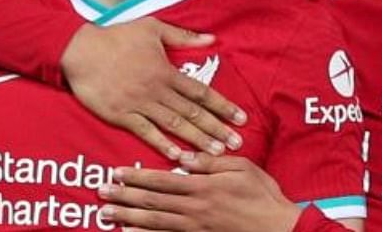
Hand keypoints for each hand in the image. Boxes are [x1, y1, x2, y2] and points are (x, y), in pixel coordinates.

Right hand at [60, 18, 246, 158]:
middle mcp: (156, 89)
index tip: (241, 118)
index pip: (201, 92)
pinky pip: (145, 132)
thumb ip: (183, 36)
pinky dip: (161, 144)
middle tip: (236, 144)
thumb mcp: (152, 28)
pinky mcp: (121, 114)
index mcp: (166, 70)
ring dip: (196, 140)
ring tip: (215, 153)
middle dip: (216, 128)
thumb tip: (212, 39)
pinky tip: (177, 156)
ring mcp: (139, 103)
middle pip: (192, 112)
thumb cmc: (116, 36)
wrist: (80, 49)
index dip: (223, 106)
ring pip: (173, 124)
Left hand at [97, 154, 301, 231]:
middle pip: (152, 202)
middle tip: (102, 193)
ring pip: (155, 222)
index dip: (137, 177)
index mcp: (203, 187)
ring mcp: (195, 228)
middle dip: (125, 196)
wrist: (279, 228)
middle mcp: (194, 209)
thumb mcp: (242, 168)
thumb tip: (184, 157)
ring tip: (108, 215)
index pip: (162, 180)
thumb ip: (211, 162)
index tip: (117, 172)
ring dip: (129, 217)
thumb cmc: (263, 195)